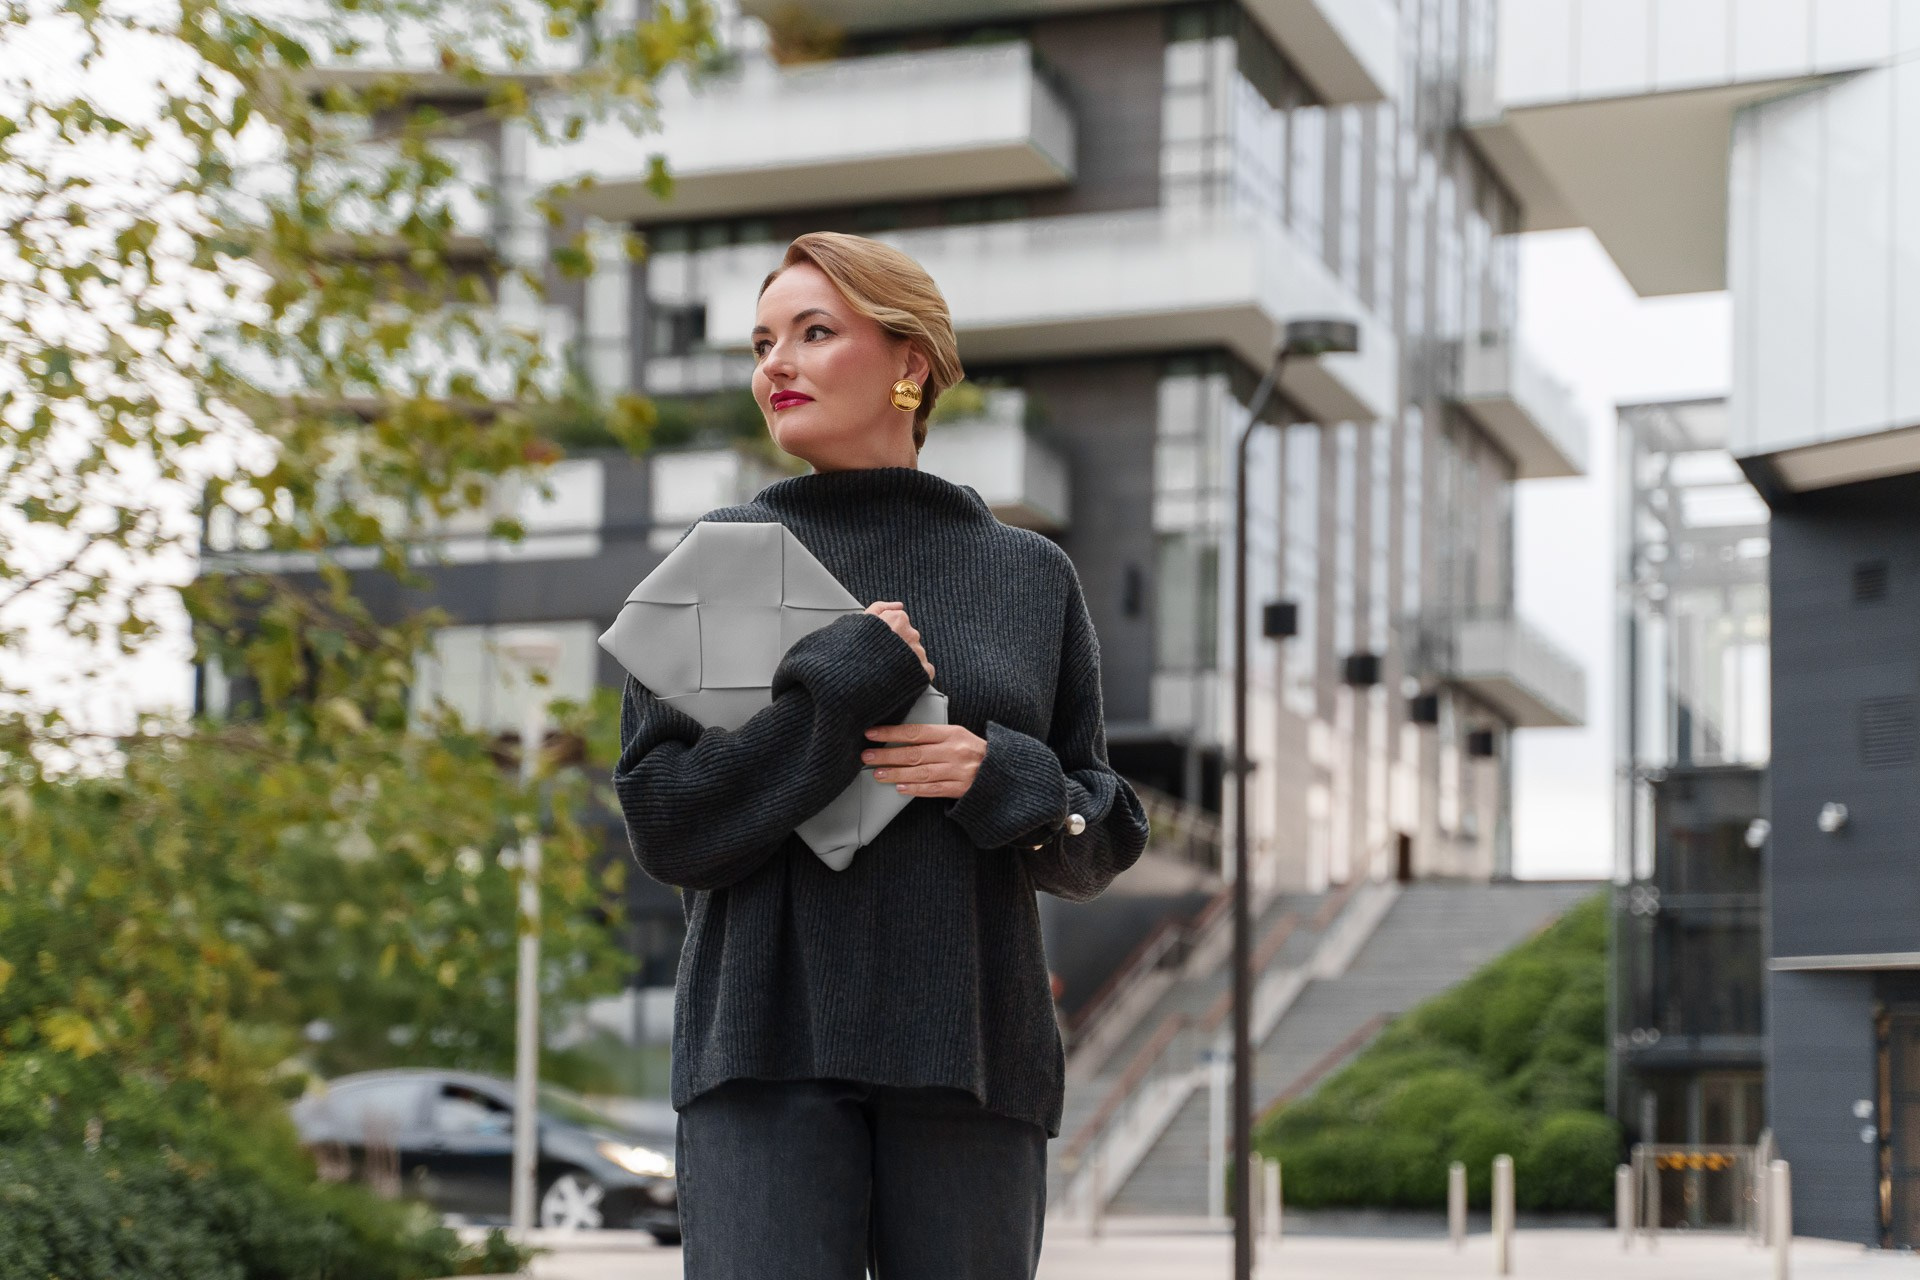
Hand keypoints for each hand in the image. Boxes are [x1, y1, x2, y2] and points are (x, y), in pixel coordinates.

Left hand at [862, 722, 987, 798]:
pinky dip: (915, 789)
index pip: (916, 732)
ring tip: (877, 773)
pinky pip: (933, 789)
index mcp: (953, 733)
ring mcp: (958, 772)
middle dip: (888, 755)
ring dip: (896, 773)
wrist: (1005, 772)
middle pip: (914, 753)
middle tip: (867, 756)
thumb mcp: (959, 735)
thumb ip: (934, 735)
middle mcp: (955, 751)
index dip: (891, 733)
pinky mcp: (960, 789)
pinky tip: (900, 788)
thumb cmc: (976, 751)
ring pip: (920, 773)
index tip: (871, 734)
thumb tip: (901, 735)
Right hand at [864, 600, 934, 683]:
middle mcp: (911, 634)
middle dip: (900, 647)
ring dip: (907, 660)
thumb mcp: (863, 619)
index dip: (890, 634)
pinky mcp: (923, 670)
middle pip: (909, 639)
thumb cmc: (858, 646)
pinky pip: (925, 670)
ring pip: (917, 654)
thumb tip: (899, 605)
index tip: (882, 643)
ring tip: (891, 669)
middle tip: (885, 657)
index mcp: (898, 619)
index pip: (901, 623)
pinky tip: (902, 676)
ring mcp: (918, 652)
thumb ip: (881, 607)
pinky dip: (917, 673)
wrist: (858, 673)